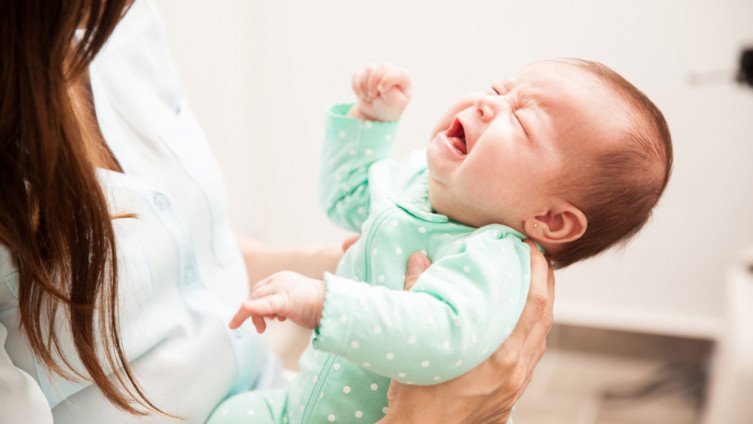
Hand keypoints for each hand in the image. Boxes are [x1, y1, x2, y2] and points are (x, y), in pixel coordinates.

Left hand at [229, 271, 325, 332]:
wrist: (333, 306)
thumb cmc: (317, 306)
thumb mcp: (294, 301)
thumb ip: (280, 304)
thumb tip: (270, 315)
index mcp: (282, 278)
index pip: (260, 289)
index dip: (255, 304)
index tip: (258, 319)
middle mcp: (279, 279)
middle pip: (256, 294)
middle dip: (252, 312)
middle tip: (259, 328)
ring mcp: (281, 287)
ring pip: (256, 299)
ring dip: (253, 315)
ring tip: (261, 329)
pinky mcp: (284, 299)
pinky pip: (264, 304)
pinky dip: (253, 307)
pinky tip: (244, 308)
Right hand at [348, 62, 411, 121]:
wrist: (375, 115)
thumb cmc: (389, 108)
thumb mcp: (395, 103)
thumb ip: (390, 90)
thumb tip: (379, 79)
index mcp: (404, 78)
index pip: (399, 72)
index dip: (388, 80)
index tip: (381, 90)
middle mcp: (391, 71)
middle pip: (382, 67)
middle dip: (374, 83)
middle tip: (373, 96)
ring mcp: (378, 71)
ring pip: (369, 69)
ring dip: (365, 86)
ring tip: (370, 97)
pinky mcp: (365, 74)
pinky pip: (357, 75)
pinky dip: (357, 87)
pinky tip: (362, 95)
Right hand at [378, 240, 554, 423]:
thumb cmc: (415, 395)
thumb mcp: (418, 341)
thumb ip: (418, 293)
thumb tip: (419, 258)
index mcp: (500, 355)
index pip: (533, 302)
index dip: (538, 271)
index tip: (532, 247)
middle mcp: (515, 370)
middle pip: (544, 317)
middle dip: (545, 282)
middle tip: (538, 256)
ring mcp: (515, 386)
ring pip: (541, 338)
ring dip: (541, 307)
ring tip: (534, 283)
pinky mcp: (510, 396)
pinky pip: (531, 357)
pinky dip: (532, 332)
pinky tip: (522, 323)